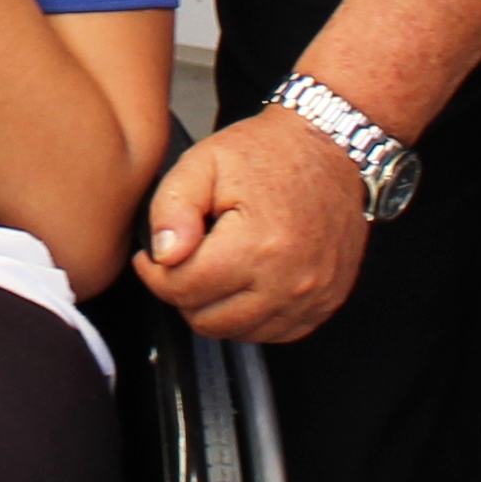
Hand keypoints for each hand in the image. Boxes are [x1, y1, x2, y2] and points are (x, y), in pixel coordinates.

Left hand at [132, 108, 372, 343]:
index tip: (151, 258)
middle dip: (183, 293)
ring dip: (216, 308)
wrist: (329, 148)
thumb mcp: (204, 162)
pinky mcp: (325, 303)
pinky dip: (250, 316)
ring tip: (215, 268)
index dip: (155, 275)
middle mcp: (288, 281)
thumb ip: (172, 208)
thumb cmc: (268, 153)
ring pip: (238, 333)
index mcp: (256, 245)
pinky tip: (245, 282)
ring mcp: (312, 297)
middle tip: (183, 261)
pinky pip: (274, 333)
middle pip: (208, 320)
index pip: (183, 290)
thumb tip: (163, 256)